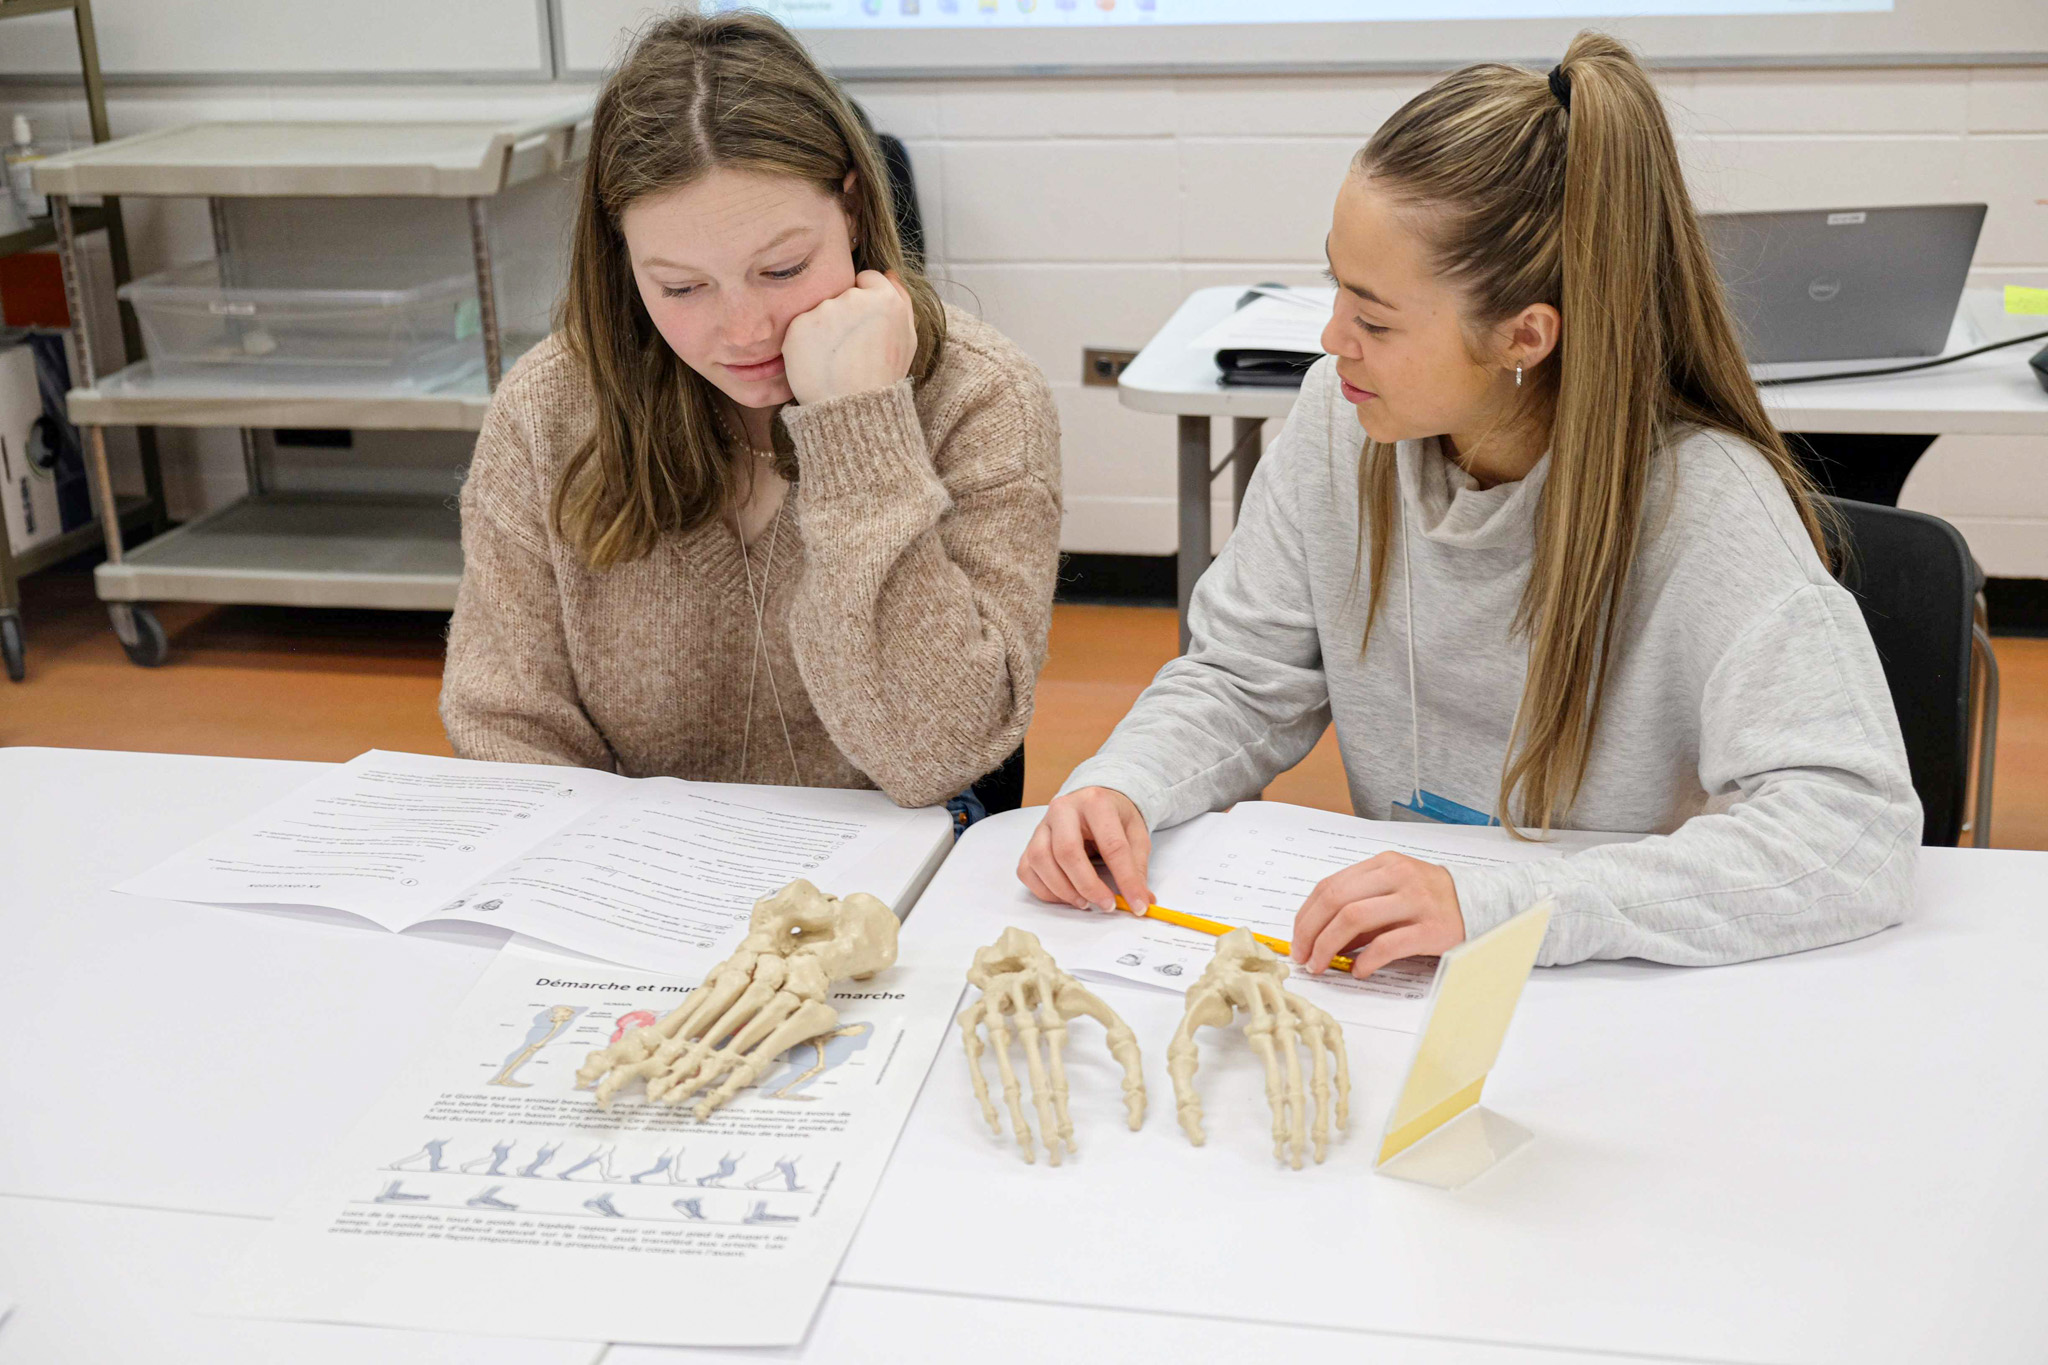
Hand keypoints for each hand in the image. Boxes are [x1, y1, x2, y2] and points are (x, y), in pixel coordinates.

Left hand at [781, 269, 916, 404]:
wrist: (852, 409)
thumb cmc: (883, 377)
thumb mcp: (907, 339)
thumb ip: (903, 301)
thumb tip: (889, 273)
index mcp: (886, 299)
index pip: (867, 280)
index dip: (867, 302)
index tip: (865, 328)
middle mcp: (855, 299)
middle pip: (843, 294)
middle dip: (845, 315)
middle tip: (851, 349)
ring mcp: (825, 311)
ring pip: (822, 309)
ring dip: (825, 328)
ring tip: (836, 358)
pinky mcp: (800, 325)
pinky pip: (802, 325)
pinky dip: (807, 341)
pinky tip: (819, 361)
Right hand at [1017, 787, 1153, 915]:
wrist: (1094, 802)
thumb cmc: (1115, 818)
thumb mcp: (1136, 835)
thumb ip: (1138, 868)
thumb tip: (1143, 900)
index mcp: (1096, 802)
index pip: (1112, 845)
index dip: (1126, 879)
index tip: (1137, 904)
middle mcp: (1063, 809)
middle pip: (1067, 851)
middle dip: (1088, 885)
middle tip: (1106, 904)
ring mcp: (1042, 825)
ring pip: (1041, 860)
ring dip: (1063, 890)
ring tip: (1085, 903)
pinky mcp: (1030, 841)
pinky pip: (1027, 870)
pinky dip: (1044, 890)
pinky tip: (1065, 896)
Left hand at [1290, 852, 1465, 978]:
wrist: (1483, 903)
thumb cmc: (1430, 900)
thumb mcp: (1393, 891)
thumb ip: (1359, 907)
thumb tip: (1320, 938)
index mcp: (1383, 864)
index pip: (1329, 886)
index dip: (1306, 916)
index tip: (1297, 940)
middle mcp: (1397, 876)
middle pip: (1336, 900)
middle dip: (1311, 932)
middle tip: (1303, 957)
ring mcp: (1415, 901)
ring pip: (1354, 918)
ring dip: (1329, 946)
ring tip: (1322, 966)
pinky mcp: (1432, 929)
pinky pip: (1387, 944)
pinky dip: (1365, 960)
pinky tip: (1358, 971)